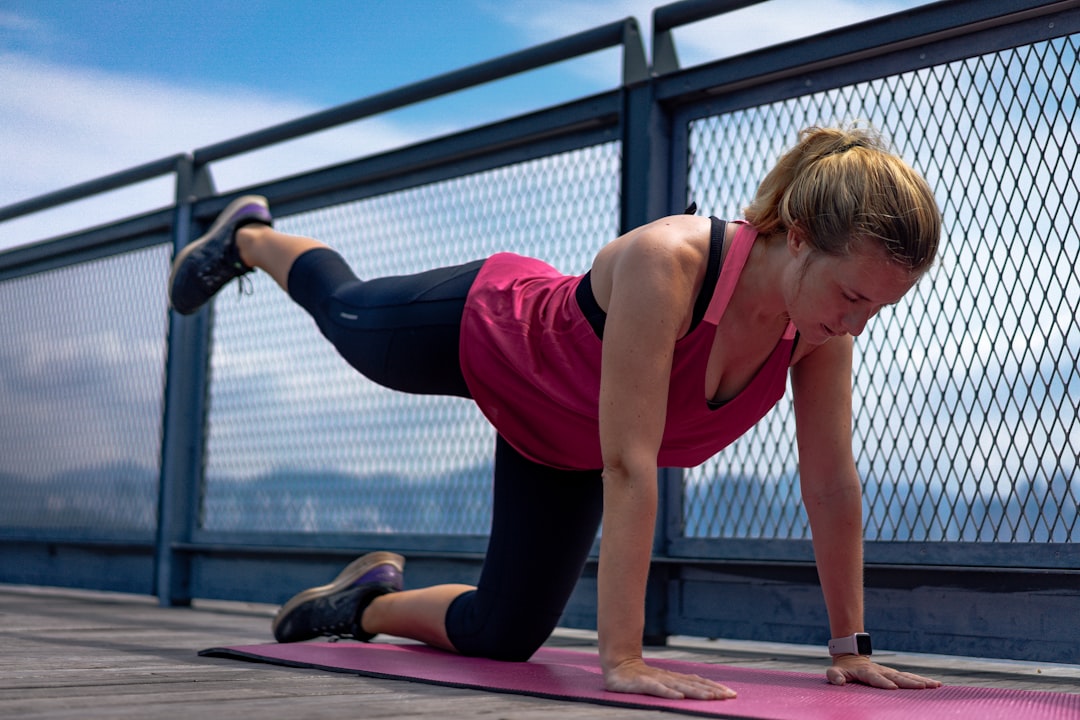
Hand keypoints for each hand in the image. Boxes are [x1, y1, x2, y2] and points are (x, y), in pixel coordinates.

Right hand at [603, 657, 735, 699]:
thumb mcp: (662, 682)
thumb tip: (700, 691)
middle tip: (729, 696)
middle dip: (712, 691)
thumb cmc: (639, 676)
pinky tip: (679, 698)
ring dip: (696, 692)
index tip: (731, 693)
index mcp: (674, 678)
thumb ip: (678, 685)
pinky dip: (669, 693)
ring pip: (679, 686)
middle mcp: (668, 677)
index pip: (698, 681)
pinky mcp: (642, 684)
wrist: (616, 663)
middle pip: (693, 684)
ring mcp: (656, 679)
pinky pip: (657, 689)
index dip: (714, 687)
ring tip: (711, 697)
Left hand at [827, 654, 941, 689]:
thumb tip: (839, 682)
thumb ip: (835, 676)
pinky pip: (911, 678)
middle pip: (897, 677)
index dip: (883, 683)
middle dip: (910, 682)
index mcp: (867, 672)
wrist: (852, 656)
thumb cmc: (844, 669)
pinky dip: (923, 681)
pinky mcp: (895, 675)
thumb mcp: (835, 671)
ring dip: (921, 681)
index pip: (876, 678)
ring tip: (936, 685)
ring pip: (907, 676)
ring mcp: (890, 672)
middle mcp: (881, 671)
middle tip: (923, 687)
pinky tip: (936, 685)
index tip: (893, 688)